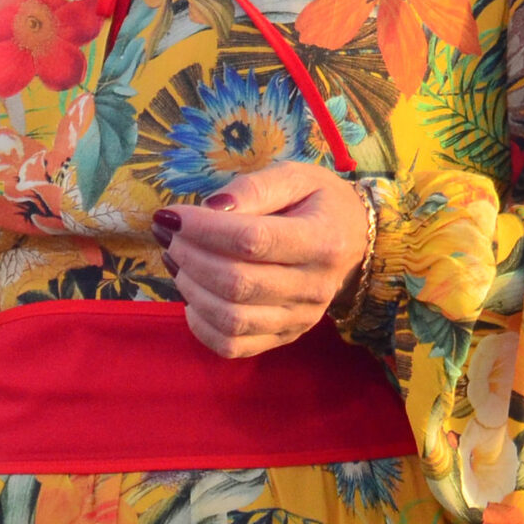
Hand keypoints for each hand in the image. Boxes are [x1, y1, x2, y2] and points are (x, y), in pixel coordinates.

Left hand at [153, 161, 373, 358]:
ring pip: (231, 319)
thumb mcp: (295, 176)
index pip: (254, 241)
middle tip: (169, 235)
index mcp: (322, 240)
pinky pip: (233, 346)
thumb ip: (253, 188)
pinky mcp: (285, 338)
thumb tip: (210, 209)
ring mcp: (300, 319)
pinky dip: (201, 326)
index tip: (171, 215)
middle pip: (237, 284)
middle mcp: (314, 288)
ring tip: (177, 259)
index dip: (204, 229)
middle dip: (190, 257)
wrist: (353, 242)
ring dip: (190, 289)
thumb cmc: (318, 202)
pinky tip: (192, 297)